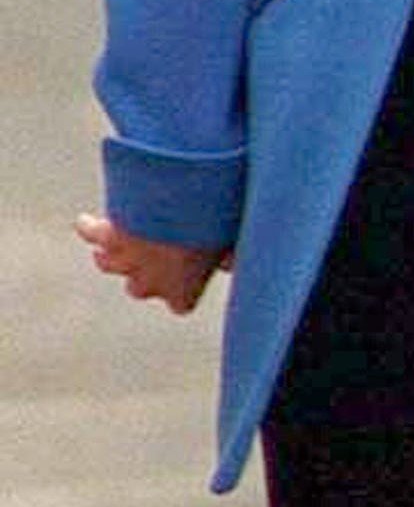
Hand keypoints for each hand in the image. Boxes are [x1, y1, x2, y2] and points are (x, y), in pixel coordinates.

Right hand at [74, 213, 228, 313]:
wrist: (181, 203)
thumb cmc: (215, 224)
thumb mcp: (233, 240)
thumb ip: (233, 255)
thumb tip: (234, 263)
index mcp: (182, 290)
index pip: (181, 304)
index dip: (185, 291)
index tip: (192, 277)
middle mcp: (148, 282)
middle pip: (140, 288)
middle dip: (148, 273)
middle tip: (159, 254)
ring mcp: (124, 260)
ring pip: (109, 264)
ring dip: (114, 254)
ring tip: (119, 243)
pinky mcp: (107, 236)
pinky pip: (91, 234)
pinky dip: (89, 228)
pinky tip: (86, 222)